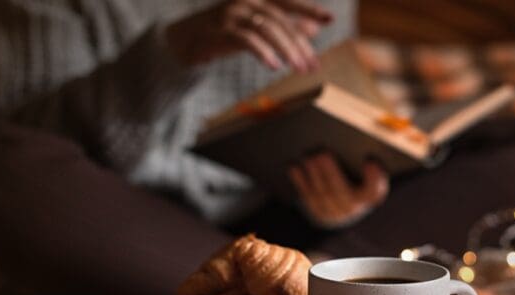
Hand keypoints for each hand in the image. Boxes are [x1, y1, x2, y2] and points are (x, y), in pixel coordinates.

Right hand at [166, 0, 332, 71]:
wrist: (184, 39)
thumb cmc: (225, 32)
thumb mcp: (258, 28)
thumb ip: (284, 28)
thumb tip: (313, 29)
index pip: (288, 1)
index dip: (309, 9)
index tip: (330, 19)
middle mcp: (245, 1)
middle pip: (280, 20)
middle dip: (300, 43)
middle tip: (313, 64)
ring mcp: (231, 14)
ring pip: (267, 29)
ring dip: (287, 50)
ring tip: (299, 68)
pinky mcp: (219, 30)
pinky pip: (246, 40)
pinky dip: (262, 52)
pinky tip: (273, 66)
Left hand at [288, 153, 388, 228]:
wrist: (344, 198)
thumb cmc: (357, 171)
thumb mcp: (362, 164)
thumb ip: (363, 155)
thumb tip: (355, 141)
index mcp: (372, 195)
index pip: (375, 190)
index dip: (373, 178)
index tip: (369, 161)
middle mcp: (354, 209)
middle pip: (342, 192)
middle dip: (331, 173)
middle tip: (322, 154)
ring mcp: (335, 215)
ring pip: (322, 196)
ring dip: (313, 176)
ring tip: (308, 157)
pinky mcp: (318, 214)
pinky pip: (307, 198)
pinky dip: (300, 181)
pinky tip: (294, 166)